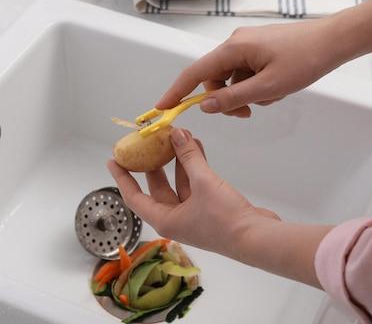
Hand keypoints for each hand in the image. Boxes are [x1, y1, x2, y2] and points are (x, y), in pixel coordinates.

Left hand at [107, 128, 278, 257]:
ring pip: (179, 183)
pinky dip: (195, 166)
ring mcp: (194, 214)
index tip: (112, 161)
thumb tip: (176, 134)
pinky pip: (196, 183)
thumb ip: (188, 156)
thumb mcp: (203, 182)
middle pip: (157, 188)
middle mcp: (176, 218)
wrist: (258, 238)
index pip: (134, 197)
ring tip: (175, 137)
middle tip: (146, 144)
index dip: (122, 178)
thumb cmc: (224, 218)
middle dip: (152, 164)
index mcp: (164, 219)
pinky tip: (197, 147)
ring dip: (178, 161)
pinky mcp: (211, 208)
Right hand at [157, 0, 371, 116]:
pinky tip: (276, 88)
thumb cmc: (304, 60)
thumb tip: (203, 106)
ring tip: (270, 97)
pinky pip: (245, 73)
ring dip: (244, 94)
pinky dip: (255, 85)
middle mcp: (234, 44)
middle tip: (246, 114)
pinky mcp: (258, 49)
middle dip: (225, 99)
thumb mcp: (267, 87)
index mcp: (232, 49)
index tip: (161, 108)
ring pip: (231, 79)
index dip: (175, 91)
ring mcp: (247, 46)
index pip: (194, 73)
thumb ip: (232, 98)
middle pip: (213, 79)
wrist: (335, 40)